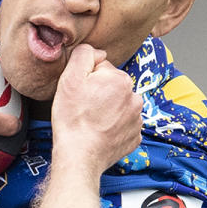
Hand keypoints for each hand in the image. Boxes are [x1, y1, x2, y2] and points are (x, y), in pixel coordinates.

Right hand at [50, 44, 142, 174]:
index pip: (101, 69)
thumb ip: (84, 55)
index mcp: (120, 80)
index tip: (79, 93)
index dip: (86, 79)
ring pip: (118, 105)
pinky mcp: (135, 136)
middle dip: (98, 93)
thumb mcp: (69, 78)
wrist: (79, 155)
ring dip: (107, 109)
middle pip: (112, 87)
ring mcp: (137, 119)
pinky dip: (112, 126)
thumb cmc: (72, 119)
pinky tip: (99, 131)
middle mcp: (135, 97)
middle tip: (83, 107)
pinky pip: (123, 124)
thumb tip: (97, 52)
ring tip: (91, 121)